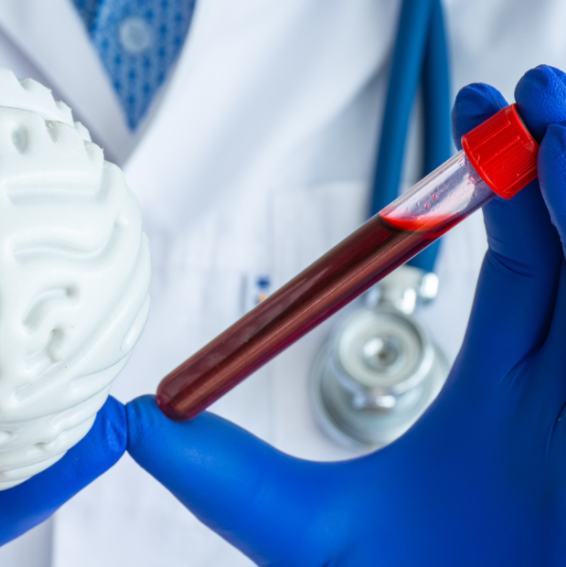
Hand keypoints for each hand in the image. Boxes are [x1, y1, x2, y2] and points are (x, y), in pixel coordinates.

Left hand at [127, 65, 565, 565]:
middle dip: (561, 161)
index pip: (523, 263)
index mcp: (503, 390)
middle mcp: (564, 387)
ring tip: (549, 113)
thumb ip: (219, 474)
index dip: (507, 188)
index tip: (475, 120)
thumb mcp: (298, 526)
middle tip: (525, 93)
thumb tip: (132, 418)